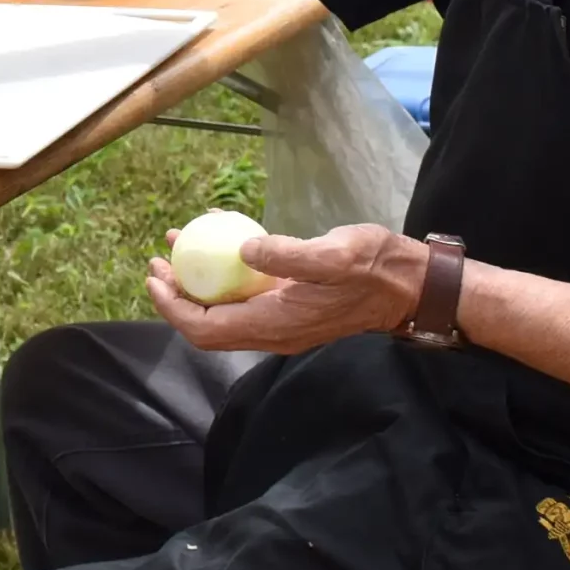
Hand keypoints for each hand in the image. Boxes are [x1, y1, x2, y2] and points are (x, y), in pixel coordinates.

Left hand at [144, 223, 427, 353]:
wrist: (413, 287)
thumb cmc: (377, 268)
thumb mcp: (336, 254)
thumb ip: (289, 255)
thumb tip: (242, 250)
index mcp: (276, 324)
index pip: (206, 329)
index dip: (173, 306)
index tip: (155, 275)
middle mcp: (273, 330)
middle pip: (207, 324)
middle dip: (176, 295)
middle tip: (159, 259)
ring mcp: (282, 321)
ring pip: (225, 308)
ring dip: (199, 280)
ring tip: (180, 243)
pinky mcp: (291, 306)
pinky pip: (247, 294)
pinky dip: (226, 271)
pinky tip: (224, 238)